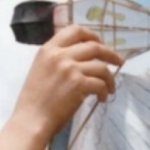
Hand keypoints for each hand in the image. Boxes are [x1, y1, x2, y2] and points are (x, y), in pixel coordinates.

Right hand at [12, 25, 123, 139]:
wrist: (31, 119)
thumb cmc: (34, 100)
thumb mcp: (41, 69)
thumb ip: (57, 59)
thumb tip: (81, 58)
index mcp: (48, 49)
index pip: (75, 30)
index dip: (92, 35)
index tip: (100, 43)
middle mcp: (59, 55)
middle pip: (93, 45)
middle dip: (110, 53)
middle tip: (118, 61)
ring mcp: (69, 68)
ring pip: (101, 66)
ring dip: (110, 77)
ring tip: (110, 88)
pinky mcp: (78, 84)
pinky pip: (100, 83)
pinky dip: (104, 91)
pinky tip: (101, 98)